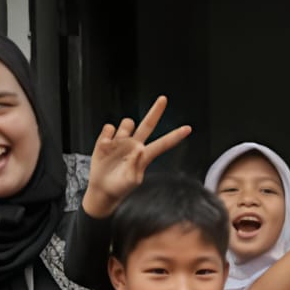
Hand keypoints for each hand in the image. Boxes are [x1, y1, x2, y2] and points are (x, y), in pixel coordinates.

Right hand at [82, 96, 192, 217]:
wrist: (102, 190)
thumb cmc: (119, 188)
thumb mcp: (130, 181)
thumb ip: (136, 166)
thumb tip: (138, 148)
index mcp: (144, 156)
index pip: (163, 144)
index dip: (175, 136)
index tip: (188, 129)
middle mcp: (135, 145)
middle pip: (148, 124)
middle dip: (156, 111)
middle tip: (163, 99)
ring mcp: (121, 141)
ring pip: (127, 122)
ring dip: (123, 129)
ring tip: (115, 147)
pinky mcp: (107, 139)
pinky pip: (109, 127)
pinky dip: (107, 135)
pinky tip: (105, 146)